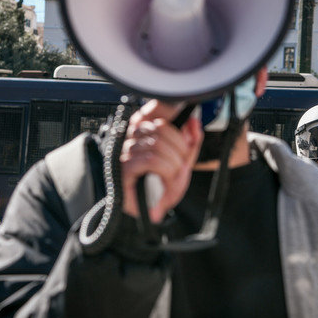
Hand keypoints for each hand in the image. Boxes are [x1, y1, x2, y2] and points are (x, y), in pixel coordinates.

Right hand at [120, 100, 202, 223]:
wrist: (153, 210)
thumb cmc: (164, 185)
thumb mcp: (184, 161)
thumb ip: (191, 140)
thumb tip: (193, 121)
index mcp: (145, 131)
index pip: (154, 107)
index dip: (171, 113)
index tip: (184, 129)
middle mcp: (132, 137)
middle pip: (160, 127)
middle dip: (179, 147)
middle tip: (182, 162)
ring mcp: (126, 152)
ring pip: (156, 144)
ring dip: (173, 162)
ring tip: (173, 174)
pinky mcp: (124, 168)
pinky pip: (150, 159)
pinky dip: (165, 169)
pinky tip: (164, 178)